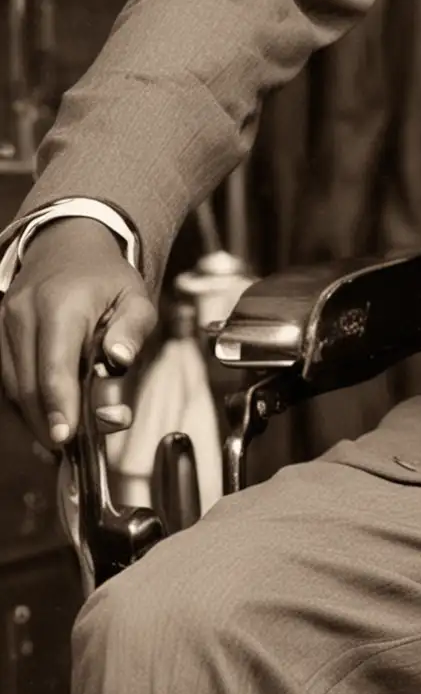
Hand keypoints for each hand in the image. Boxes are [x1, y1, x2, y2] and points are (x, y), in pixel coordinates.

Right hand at [0, 220, 155, 453]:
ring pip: (12, 384)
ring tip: (59, 439)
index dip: (59, 404)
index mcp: (62, 304)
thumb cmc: (106, 278)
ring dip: (34, 417)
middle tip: (67, 448)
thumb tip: (121, 359)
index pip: (55, 364)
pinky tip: (44, 419)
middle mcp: (24, 312)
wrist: (66, 245)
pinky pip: (7, 376)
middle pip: (28, 382)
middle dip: (46, 421)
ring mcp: (4, 321)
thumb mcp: (135, 296)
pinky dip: (23, 403)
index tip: (65, 437)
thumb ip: (133, 328)